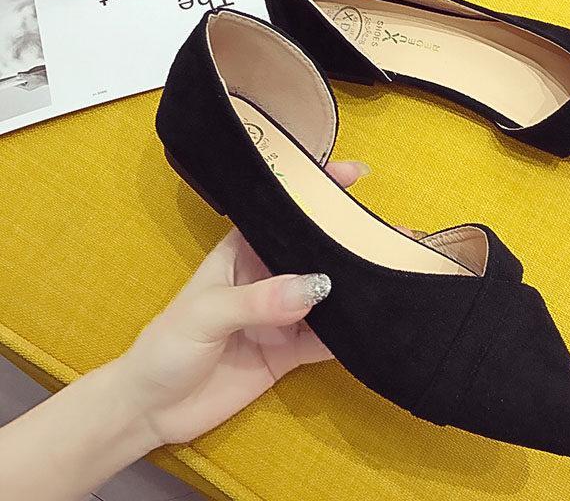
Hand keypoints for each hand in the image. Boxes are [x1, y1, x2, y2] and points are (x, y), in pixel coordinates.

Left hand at [114, 160, 368, 446]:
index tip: (351, 176)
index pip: (281, 213)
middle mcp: (269, 277)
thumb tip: (316, 286)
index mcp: (242, 252)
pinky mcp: (291, 351)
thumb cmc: (168, 346)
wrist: (153, 411)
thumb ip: (258, 300)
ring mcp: (283, 316)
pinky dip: (352, 333)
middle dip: (351, 239)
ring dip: (360, 286)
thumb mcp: (206, 313)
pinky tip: (378, 323)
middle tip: (394, 232)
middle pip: (315, 252)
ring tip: (398, 270)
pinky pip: (328, 339)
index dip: (313, 191)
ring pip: (329, 295)